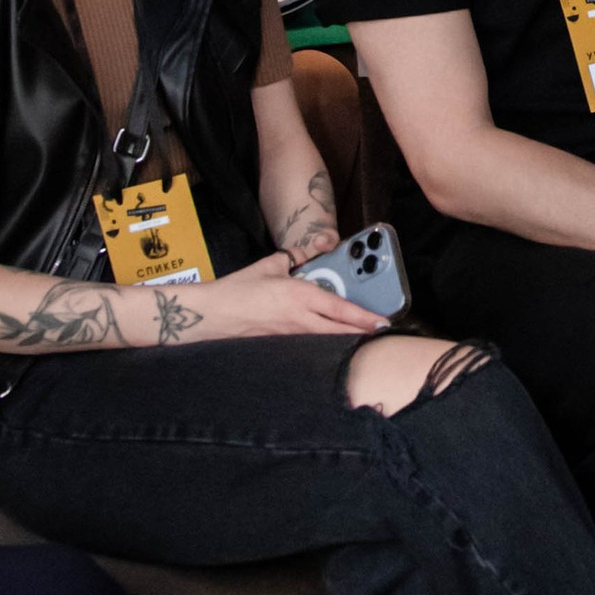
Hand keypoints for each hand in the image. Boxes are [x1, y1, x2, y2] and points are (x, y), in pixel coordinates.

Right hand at [151, 252, 383, 343]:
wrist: (211, 316)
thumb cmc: (238, 290)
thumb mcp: (270, 265)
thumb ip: (296, 256)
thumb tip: (317, 247)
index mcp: (299, 295)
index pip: (340, 309)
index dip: (364, 317)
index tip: (382, 321)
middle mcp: (299, 319)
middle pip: (340, 331)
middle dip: (362, 333)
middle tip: (380, 332)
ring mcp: (290, 337)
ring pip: (327, 342)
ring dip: (345, 340)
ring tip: (362, 338)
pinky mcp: (281, 347)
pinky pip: (309, 347)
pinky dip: (324, 345)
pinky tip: (331, 345)